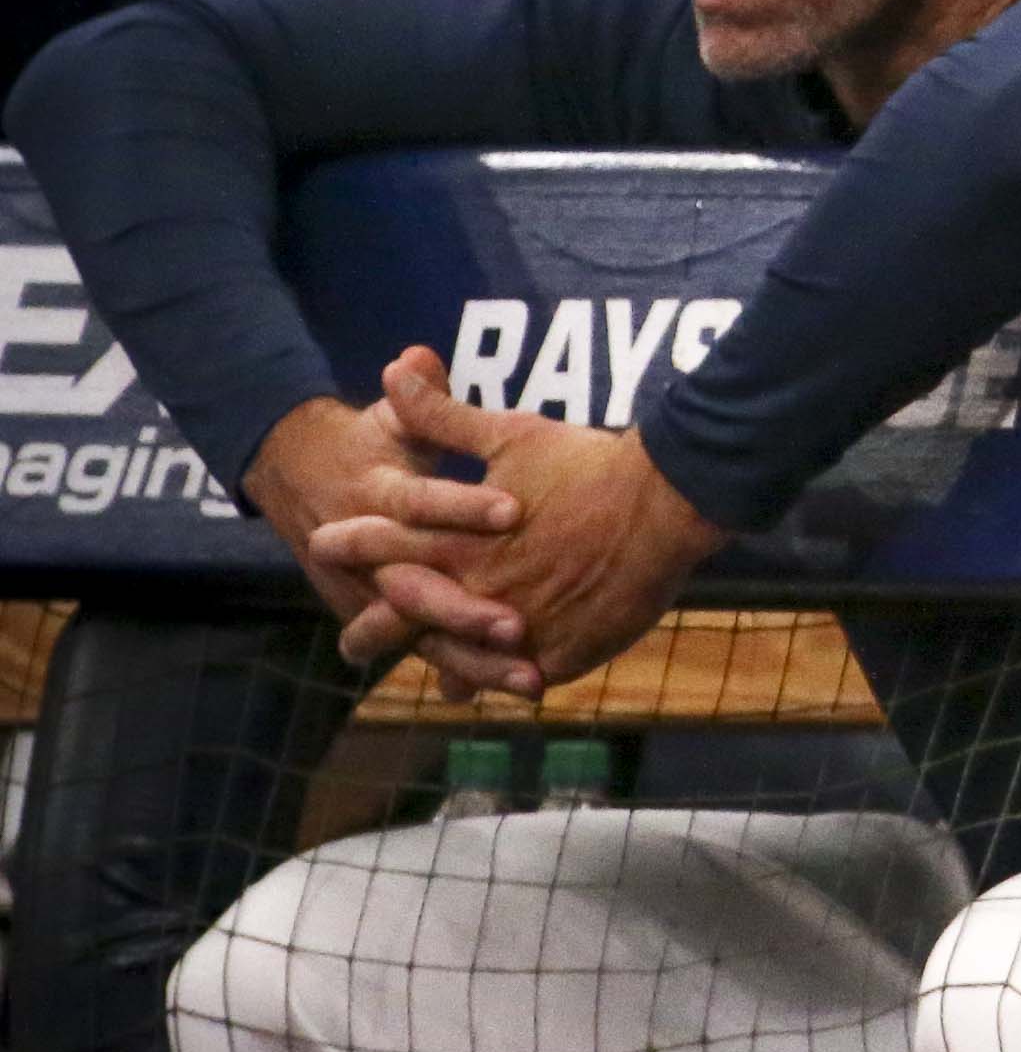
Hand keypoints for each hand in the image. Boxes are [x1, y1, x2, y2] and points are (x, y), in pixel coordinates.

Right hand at [237, 368, 527, 681]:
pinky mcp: (403, 625)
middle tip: (515, 623)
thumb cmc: (368, 449)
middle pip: (421, 592)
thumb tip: (413, 357)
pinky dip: (477, 678)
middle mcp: (374, 560)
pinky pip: (443, 658)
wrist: (300, 482)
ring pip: (431, 638)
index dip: (465, 506)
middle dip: (465, 609)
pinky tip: (525, 689)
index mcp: (378, 499)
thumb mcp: (393, 426)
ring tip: (530, 678)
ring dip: (478, 660)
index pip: (424, 504)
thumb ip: (419, 404)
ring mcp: (387, 600)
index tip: (515, 510)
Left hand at [310, 351, 727, 699]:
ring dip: (453, 667)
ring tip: (444, 683)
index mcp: (461, 541)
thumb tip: (393, 368)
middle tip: (352, 643)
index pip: (388, 545)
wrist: (667, 503)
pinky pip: (530, 674)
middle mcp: (481, 592)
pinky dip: (519, 678)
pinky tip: (518, 682)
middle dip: (376, 631)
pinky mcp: (562, 651)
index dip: (353, 545)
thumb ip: (444, 414)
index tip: (322, 545)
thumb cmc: (588, 464)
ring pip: (469, 659)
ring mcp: (520, 629)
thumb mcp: (511, 434)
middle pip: (414, 620)